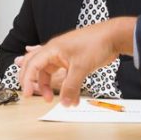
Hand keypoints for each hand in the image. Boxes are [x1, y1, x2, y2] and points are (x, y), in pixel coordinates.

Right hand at [19, 17, 136, 104]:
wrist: (114, 36)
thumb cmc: (96, 43)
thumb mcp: (81, 67)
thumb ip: (71, 87)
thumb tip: (65, 103)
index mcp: (52, 49)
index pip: (32, 64)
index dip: (27, 80)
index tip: (27, 94)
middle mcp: (55, 52)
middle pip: (35, 67)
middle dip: (32, 81)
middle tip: (31, 94)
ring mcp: (63, 56)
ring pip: (49, 73)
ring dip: (49, 86)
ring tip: (52, 99)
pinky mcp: (73, 61)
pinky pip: (63, 75)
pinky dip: (65, 86)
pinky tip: (71, 97)